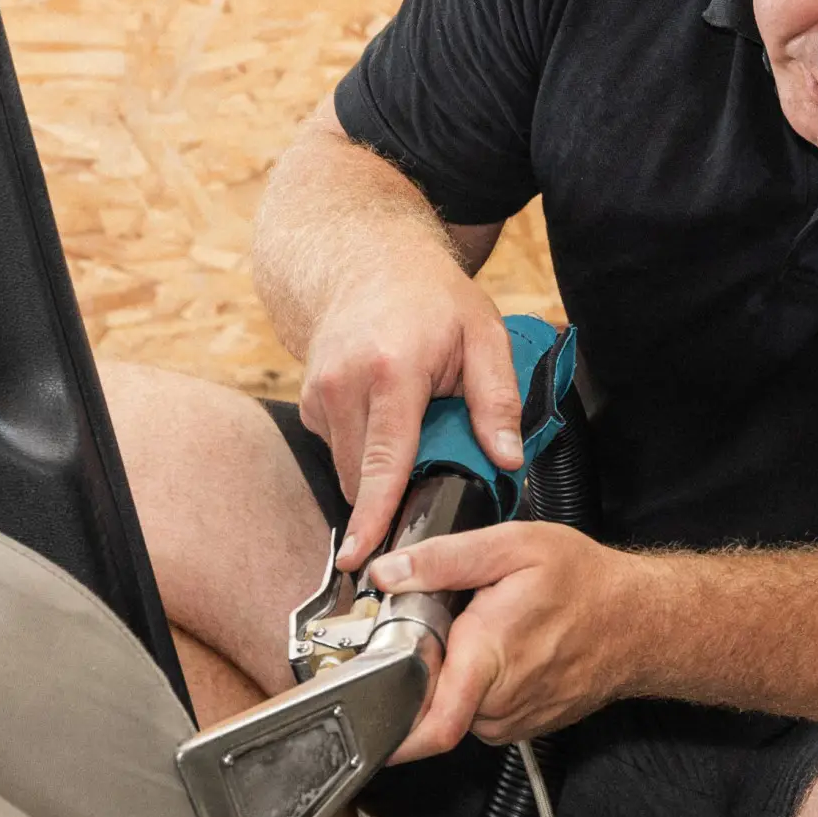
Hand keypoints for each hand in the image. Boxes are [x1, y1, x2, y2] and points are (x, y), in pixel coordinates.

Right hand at [291, 261, 524, 567]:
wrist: (367, 260)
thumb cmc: (432, 296)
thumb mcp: (485, 335)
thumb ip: (499, 400)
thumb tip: (508, 460)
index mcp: (391, 370)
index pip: (384, 461)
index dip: (375, 514)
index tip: (363, 556)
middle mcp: (343, 384)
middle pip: (362, 476)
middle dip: (396, 495)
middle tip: (437, 475)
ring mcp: (319, 393)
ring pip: (348, 468)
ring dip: (382, 471)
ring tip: (418, 430)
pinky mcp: (309, 402)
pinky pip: (341, 449)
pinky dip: (367, 449)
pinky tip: (390, 419)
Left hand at [365, 522, 652, 759]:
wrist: (639, 622)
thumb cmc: (585, 583)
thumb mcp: (515, 546)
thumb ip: (444, 559)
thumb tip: (387, 573)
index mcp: (489, 658)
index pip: (432, 725)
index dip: (390, 731)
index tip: (359, 713)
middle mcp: (499, 701)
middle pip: (429, 704)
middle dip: (419, 671)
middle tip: (436, 629)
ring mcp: (512, 720)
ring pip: (453, 707)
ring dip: (450, 677)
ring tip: (477, 633)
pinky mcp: (522, 726)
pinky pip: (478, 711)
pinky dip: (475, 685)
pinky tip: (499, 650)